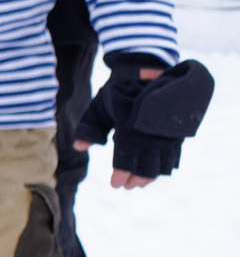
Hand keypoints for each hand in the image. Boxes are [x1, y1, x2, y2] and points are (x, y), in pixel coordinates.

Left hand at [74, 58, 213, 186]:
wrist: (146, 70)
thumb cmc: (118, 89)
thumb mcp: (99, 105)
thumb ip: (89, 127)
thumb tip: (79, 147)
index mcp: (128, 128)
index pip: (125, 160)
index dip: (120, 175)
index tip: (115, 184)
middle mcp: (149, 133)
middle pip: (145, 166)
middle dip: (135, 179)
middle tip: (127, 186)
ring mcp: (166, 133)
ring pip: (162, 164)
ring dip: (151, 176)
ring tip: (140, 183)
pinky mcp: (177, 131)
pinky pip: (174, 155)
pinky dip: (166, 167)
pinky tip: (158, 172)